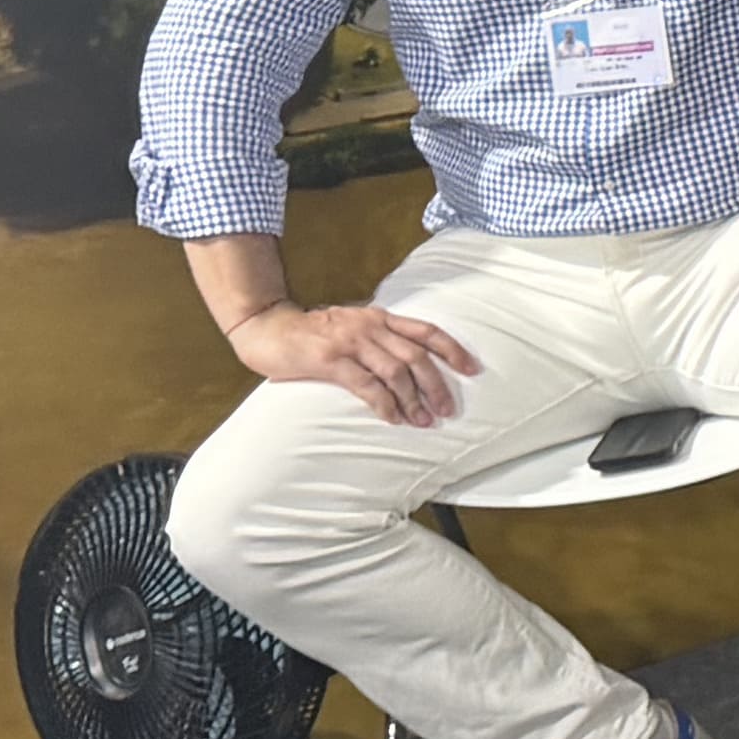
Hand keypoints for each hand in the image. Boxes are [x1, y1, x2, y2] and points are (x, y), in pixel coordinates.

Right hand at [229, 297, 481, 429]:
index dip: (453, 350)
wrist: (266, 327)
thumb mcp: (352, 327)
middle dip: (437, 386)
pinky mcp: (329, 360)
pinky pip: (366, 385)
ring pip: (396, 372)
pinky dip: (384, 404)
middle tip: (447, 411)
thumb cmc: (311, 334)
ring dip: (413, 400)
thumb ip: (379, 340)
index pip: (427, 331)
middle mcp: (370, 326)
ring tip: (422, 421)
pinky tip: (392, 418)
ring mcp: (350, 342)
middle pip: (417, 357)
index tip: (472, 369)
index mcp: (379, 317)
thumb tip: (410, 367)